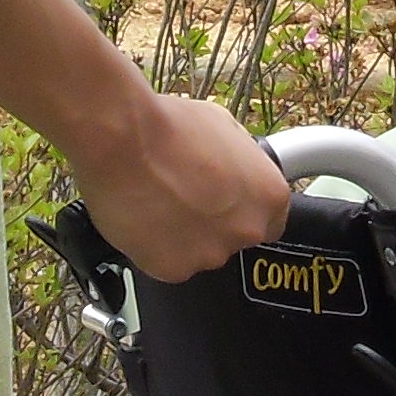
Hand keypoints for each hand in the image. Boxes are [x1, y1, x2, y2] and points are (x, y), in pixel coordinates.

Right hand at [73, 93, 287, 282]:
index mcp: (269, 195)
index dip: (243, 208)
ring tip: (158, 203)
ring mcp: (211, 253)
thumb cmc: (169, 127)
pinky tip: (144, 218)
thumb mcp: (224, 126)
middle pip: (234, 237)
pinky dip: (156, 247)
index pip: (272, 220)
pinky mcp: (174, 269)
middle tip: (183, 196)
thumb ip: (241, 158)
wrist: (123, 140)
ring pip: (200, 253)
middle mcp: (247, 229)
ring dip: (184, 236)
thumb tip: (235, 165)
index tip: (225, 202)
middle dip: (212, 223)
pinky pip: (169, 263)